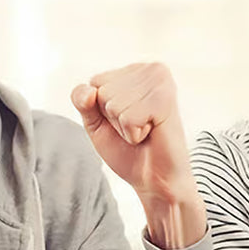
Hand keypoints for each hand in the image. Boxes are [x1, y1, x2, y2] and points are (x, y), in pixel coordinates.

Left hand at [71, 62, 203, 247]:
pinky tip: (153, 134)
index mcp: (134, 71)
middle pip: (102, 91)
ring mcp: (160, 81)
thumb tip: (89, 91)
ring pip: (113, 104)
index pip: (94, 83)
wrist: (155, 181)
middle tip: (138, 130)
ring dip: (125, 127)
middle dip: (113, 119)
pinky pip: (128, 117)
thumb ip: (82, 101)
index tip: (126, 123)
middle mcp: (150, 69)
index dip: (102, 112)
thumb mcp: (96, 123)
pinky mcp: (166, 99)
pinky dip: (134, 133)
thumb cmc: (130, 152)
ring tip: (146, 132)